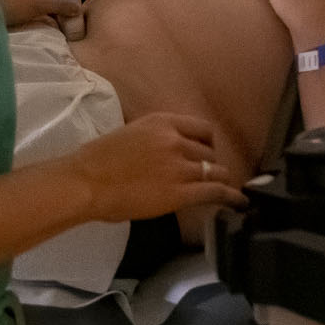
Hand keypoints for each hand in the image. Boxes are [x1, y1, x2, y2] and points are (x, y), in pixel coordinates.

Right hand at [70, 112, 246, 222]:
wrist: (86, 182)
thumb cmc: (97, 160)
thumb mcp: (129, 134)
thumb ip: (154, 139)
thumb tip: (164, 152)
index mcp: (161, 122)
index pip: (201, 128)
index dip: (207, 143)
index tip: (207, 151)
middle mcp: (175, 140)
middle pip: (209, 151)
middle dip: (209, 164)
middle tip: (206, 176)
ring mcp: (180, 166)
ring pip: (216, 170)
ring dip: (219, 180)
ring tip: (223, 189)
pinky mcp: (181, 192)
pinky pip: (216, 191)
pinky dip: (231, 197)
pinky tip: (238, 202)